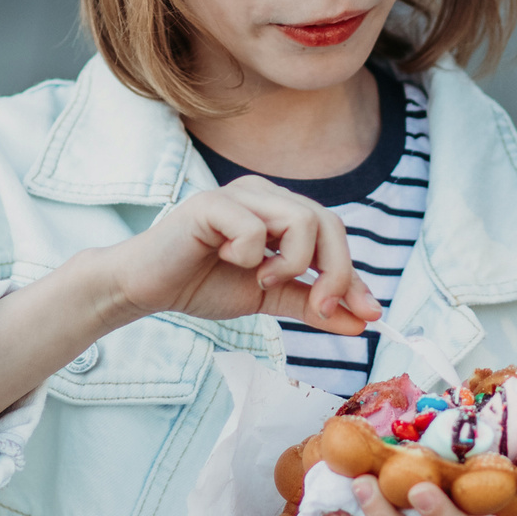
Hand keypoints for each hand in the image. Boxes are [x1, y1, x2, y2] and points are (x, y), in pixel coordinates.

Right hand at [103, 178, 380, 333]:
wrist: (148, 287)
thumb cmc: (202, 283)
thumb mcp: (269, 298)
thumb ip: (311, 304)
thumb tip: (360, 322)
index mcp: (280, 209)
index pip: (334, 234)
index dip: (355, 275)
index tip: (369, 314)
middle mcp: (265, 193)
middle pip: (328, 223)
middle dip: (335, 273)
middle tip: (319, 308)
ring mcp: (239, 193)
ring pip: (301, 221)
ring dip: (291, 264)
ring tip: (261, 279)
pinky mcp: (212, 203)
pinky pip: (255, 229)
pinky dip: (250, 256)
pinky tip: (225, 260)